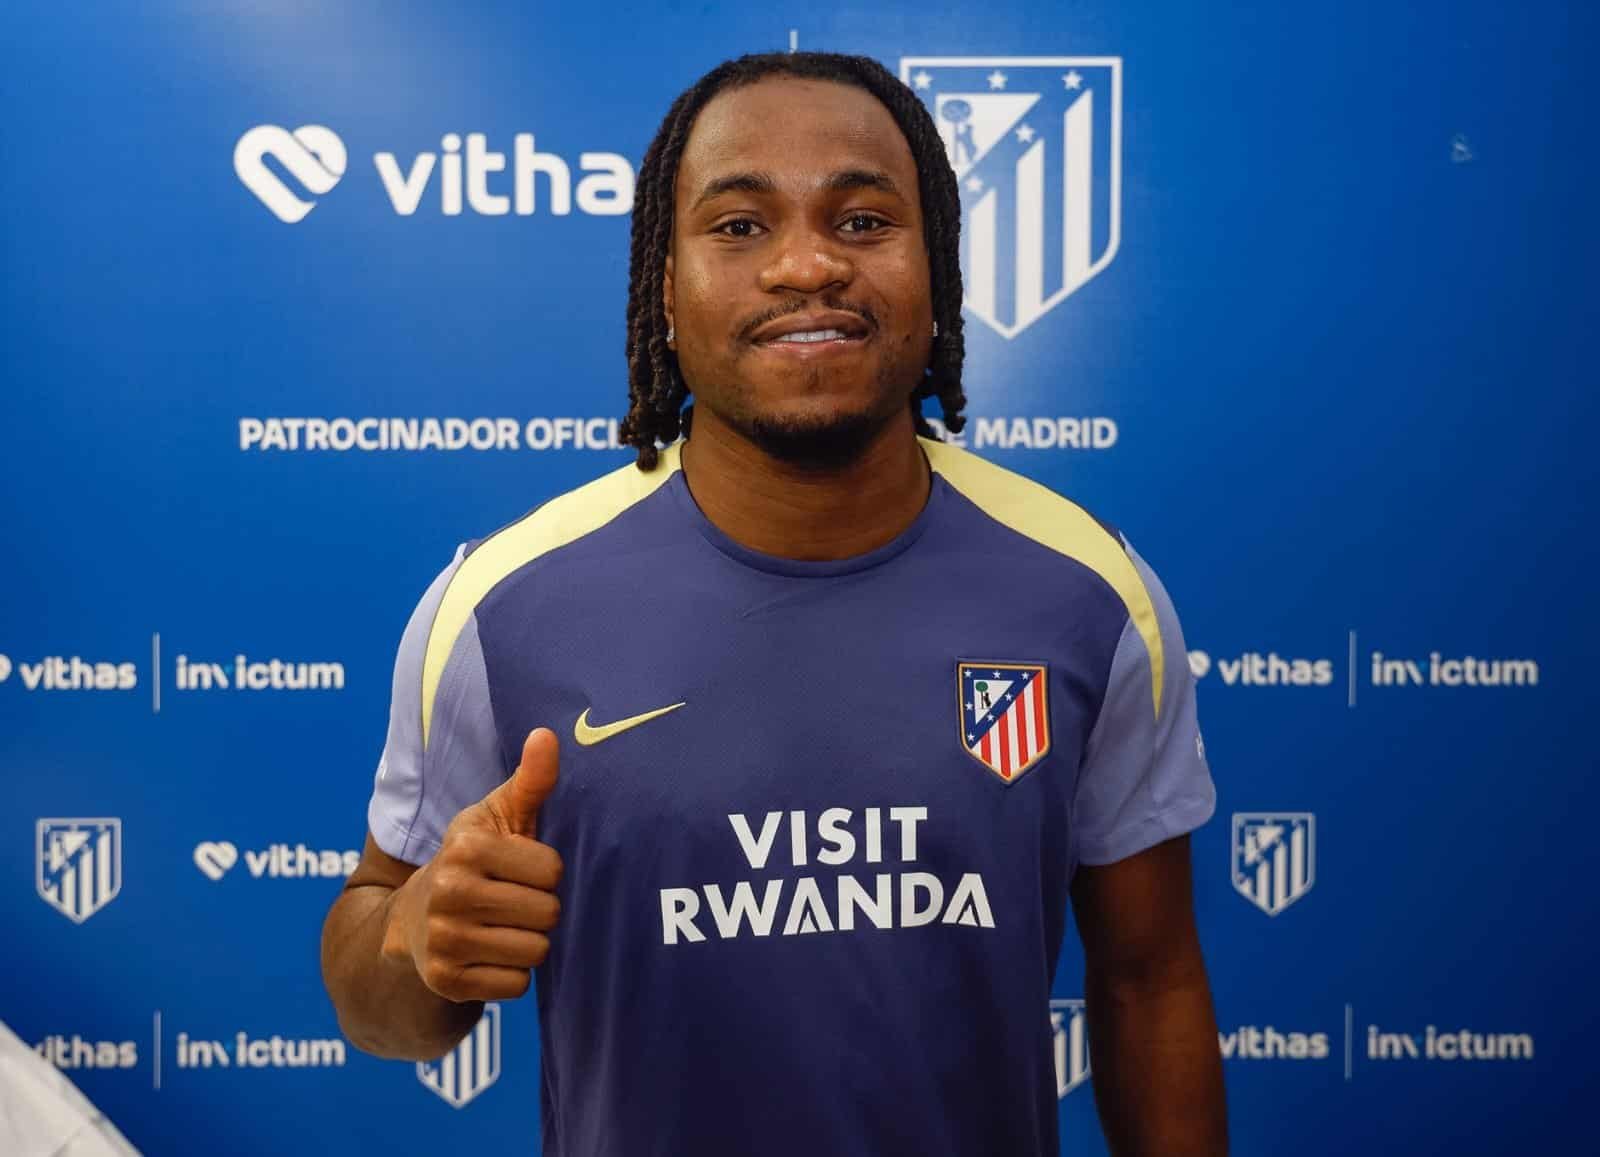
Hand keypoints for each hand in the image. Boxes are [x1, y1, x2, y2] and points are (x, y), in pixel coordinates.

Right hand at [382, 728, 563, 1001]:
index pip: (553, 871)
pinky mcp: (446, 980)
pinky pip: (516, 985)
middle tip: (512, 901)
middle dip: (540, 909)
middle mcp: (450, 892)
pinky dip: (512, 974)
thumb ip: (531, 780)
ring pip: (536, 952)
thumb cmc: (473, 860)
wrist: (411, 920)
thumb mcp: (498, 817)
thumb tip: (546, 735)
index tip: (520, 869)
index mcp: (466, 847)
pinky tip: (490, 954)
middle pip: (548, 913)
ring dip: (529, 942)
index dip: (545, 872)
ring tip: (502, 926)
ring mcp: (444, 939)